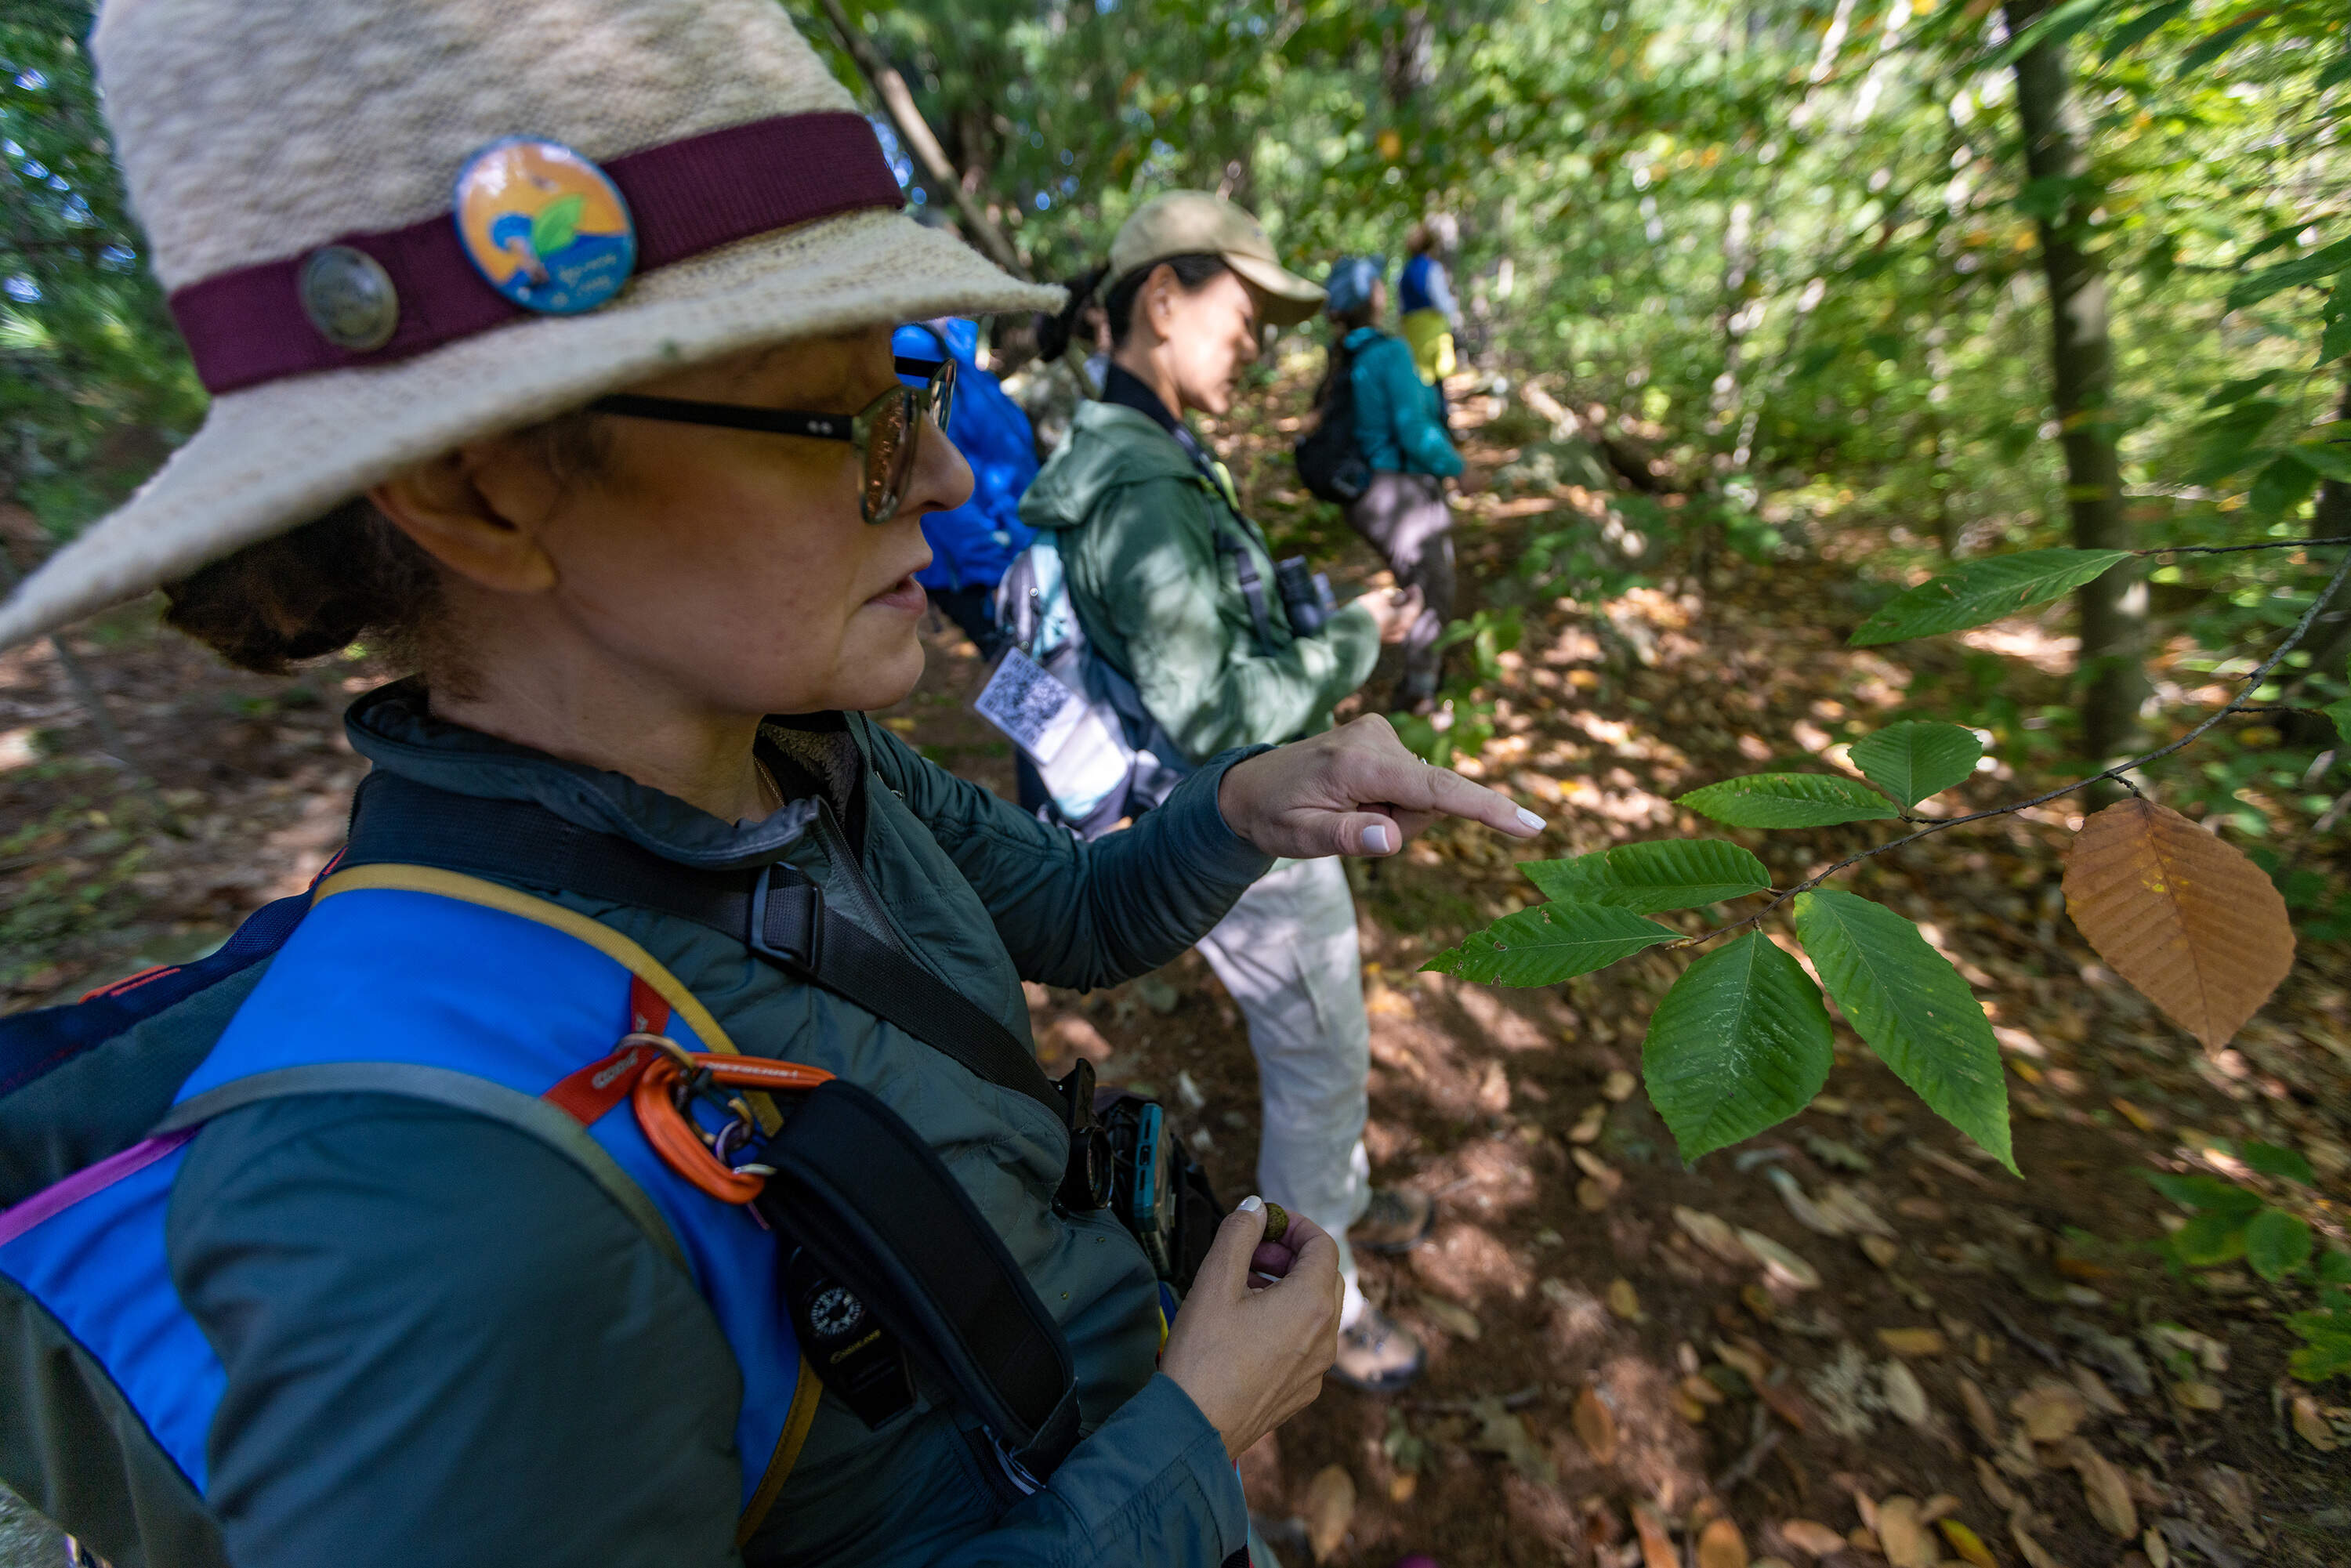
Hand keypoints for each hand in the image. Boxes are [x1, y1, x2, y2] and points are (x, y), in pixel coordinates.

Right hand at [1160, 1197, 1340, 1459]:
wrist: (1194, 1428)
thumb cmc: (1203, 1356)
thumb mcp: (1214, 1282)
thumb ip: (1239, 1235)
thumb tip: (1255, 1209)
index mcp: (1311, 1304)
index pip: (1323, 1246)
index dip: (1295, 1226)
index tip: (1264, 1224)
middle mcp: (1326, 1337)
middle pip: (1324, 1277)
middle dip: (1290, 1256)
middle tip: (1252, 1253)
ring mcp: (1317, 1370)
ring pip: (1315, 1312)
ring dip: (1287, 1288)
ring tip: (1242, 1287)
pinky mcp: (1301, 1391)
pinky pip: (1306, 1343)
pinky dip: (1286, 1321)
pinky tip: (1245, 1328)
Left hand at [1216, 713, 1546, 858]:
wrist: (1248, 787)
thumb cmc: (1274, 816)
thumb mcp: (1301, 838)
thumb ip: (1349, 838)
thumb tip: (1393, 839)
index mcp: (1357, 763)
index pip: (1436, 789)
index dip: (1486, 808)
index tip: (1531, 825)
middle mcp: (1375, 738)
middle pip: (1430, 799)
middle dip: (1405, 823)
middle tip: (1355, 826)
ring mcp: (1380, 733)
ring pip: (1422, 793)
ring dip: (1394, 813)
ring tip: (1348, 811)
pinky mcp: (1382, 736)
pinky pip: (1411, 781)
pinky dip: (1390, 799)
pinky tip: (1354, 798)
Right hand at [1356, 584, 1424, 644]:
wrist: (1349, 633)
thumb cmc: (1366, 613)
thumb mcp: (1381, 598)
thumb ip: (1394, 597)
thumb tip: (1402, 597)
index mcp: (1404, 619)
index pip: (1416, 605)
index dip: (1416, 595)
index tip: (1413, 586)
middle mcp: (1401, 630)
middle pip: (1410, 614)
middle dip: (1408, 602)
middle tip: (1406, 592)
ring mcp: (1392, 636)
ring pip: (1401, 621)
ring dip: (1400, 609)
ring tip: (1394, 600)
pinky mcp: (1382, 638)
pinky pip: (1392, 626)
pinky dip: (1393, 617)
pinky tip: (1386, 612)